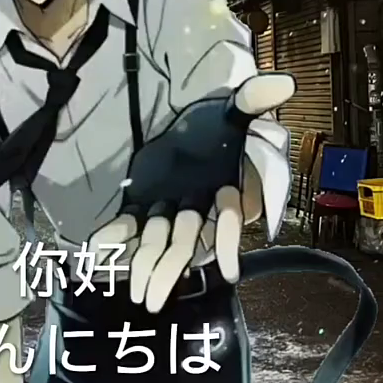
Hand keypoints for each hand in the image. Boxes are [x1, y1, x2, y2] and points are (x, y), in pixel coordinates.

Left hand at [90, 73, 293, 313]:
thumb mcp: (232, 110)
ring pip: (159, 241)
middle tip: (154, 299)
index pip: (227, 219)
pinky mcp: (142, 203)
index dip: (227, 242)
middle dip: (170, 268)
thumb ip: (254, 99)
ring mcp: (167, 207)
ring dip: (146, 265)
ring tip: (135, 293)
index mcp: (220, 188)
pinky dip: (114, 235)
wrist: (184, 129)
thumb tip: (285, 83)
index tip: (228, 272)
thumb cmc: (213, 127)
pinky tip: (98, 250)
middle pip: (186, 240)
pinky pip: (130, 224)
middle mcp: (195, 205)